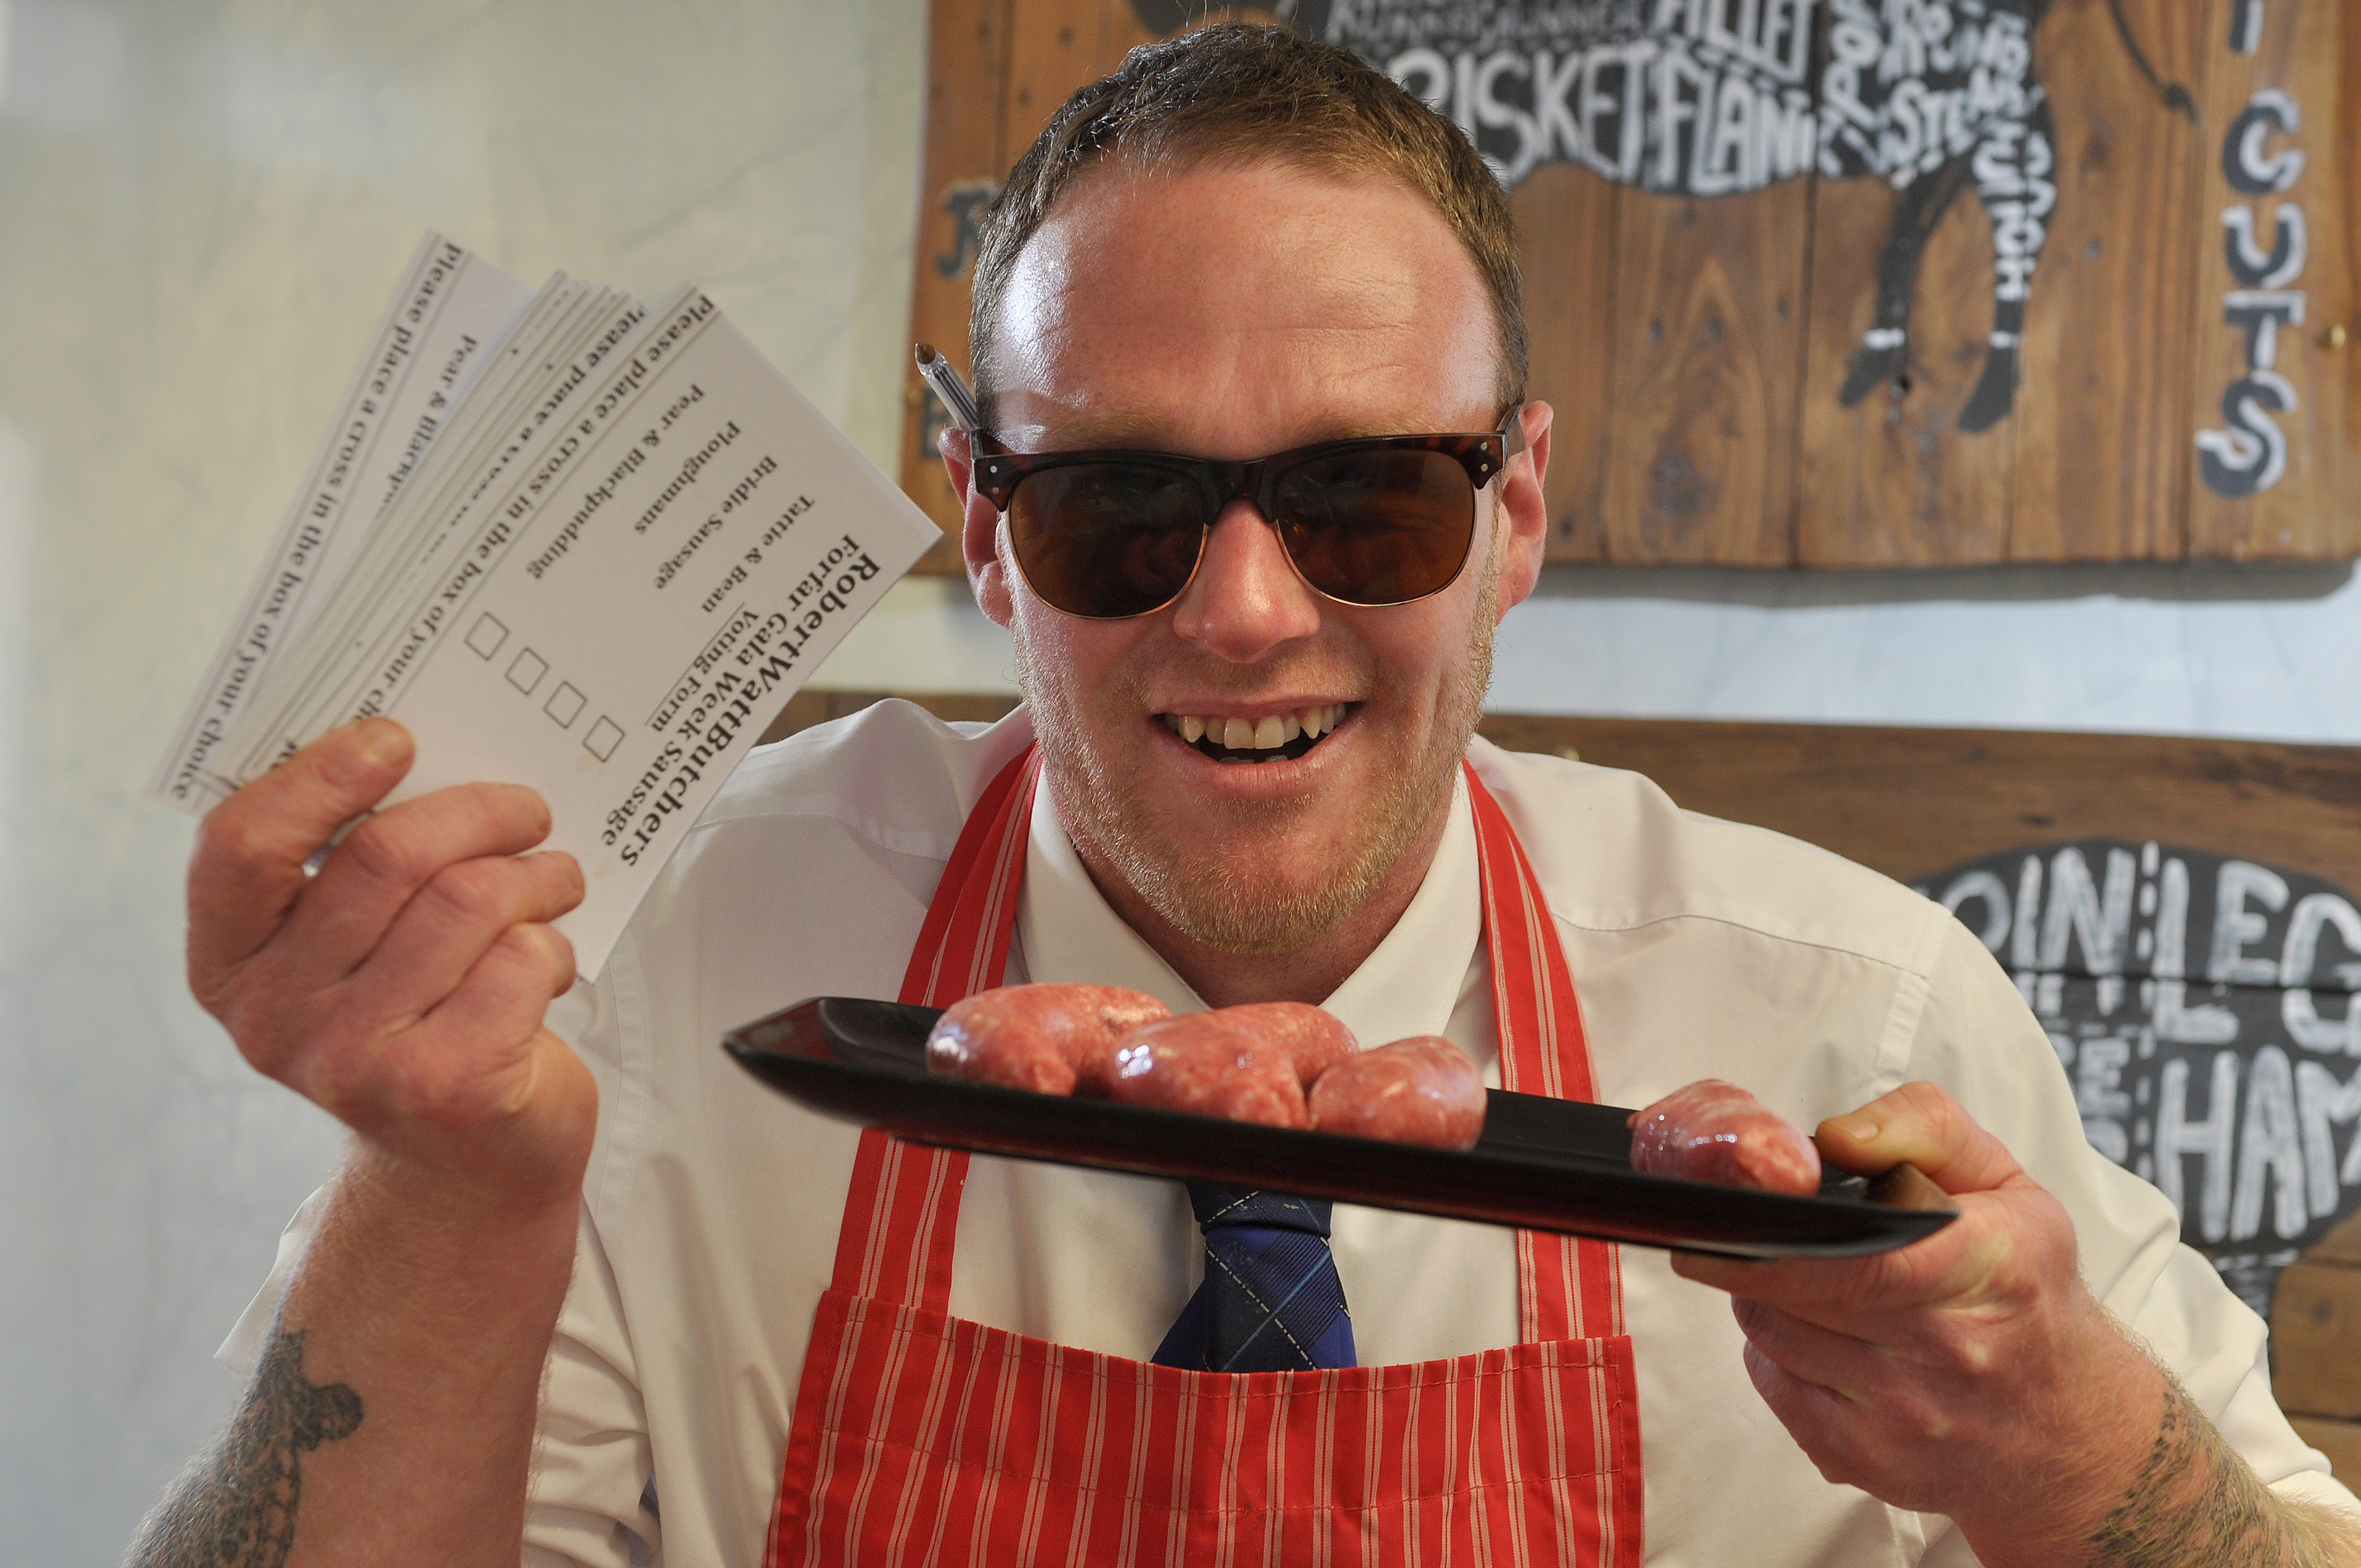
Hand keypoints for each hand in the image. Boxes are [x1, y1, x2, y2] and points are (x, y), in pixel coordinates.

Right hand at [187, 719, 594, 1216]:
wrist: (462, 1171)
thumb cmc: (414, 1024)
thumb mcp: (352, 952)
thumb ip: (352, 868)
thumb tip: (424, 754)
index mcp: (231, 964)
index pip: (242, 846)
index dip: (320, 775)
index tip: (395, 737)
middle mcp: (276, 1017)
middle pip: (387, 855)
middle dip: (479, 812)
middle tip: (527, 809)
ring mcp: (356, 1059)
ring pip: (470, 899)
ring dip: (536, 875)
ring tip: (555, 880)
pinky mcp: (445, 1086)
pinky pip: (520, 960)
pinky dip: (554, 946)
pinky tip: (549, 964)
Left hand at [1670, 1081, 2165, 1563]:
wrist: (2071, 1429)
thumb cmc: (2028, 1289)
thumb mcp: (2004, 1183)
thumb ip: (1921, 1128)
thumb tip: (1835, 1138)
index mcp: (1992, 1268)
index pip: (1862, 1259)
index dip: (1778, 1239)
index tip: (1729, 1216)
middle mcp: (1951, 1351)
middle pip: (1796, 1293)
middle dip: (1755, 1253)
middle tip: (1745, 1228)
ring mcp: (1906, 1416)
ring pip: (1772, 1335)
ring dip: (1763, 1297)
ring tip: (1798, 1277)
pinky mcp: (1866, 1461)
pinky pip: (1773, 1385)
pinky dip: (1774, 1351)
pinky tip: (1814, 1333)